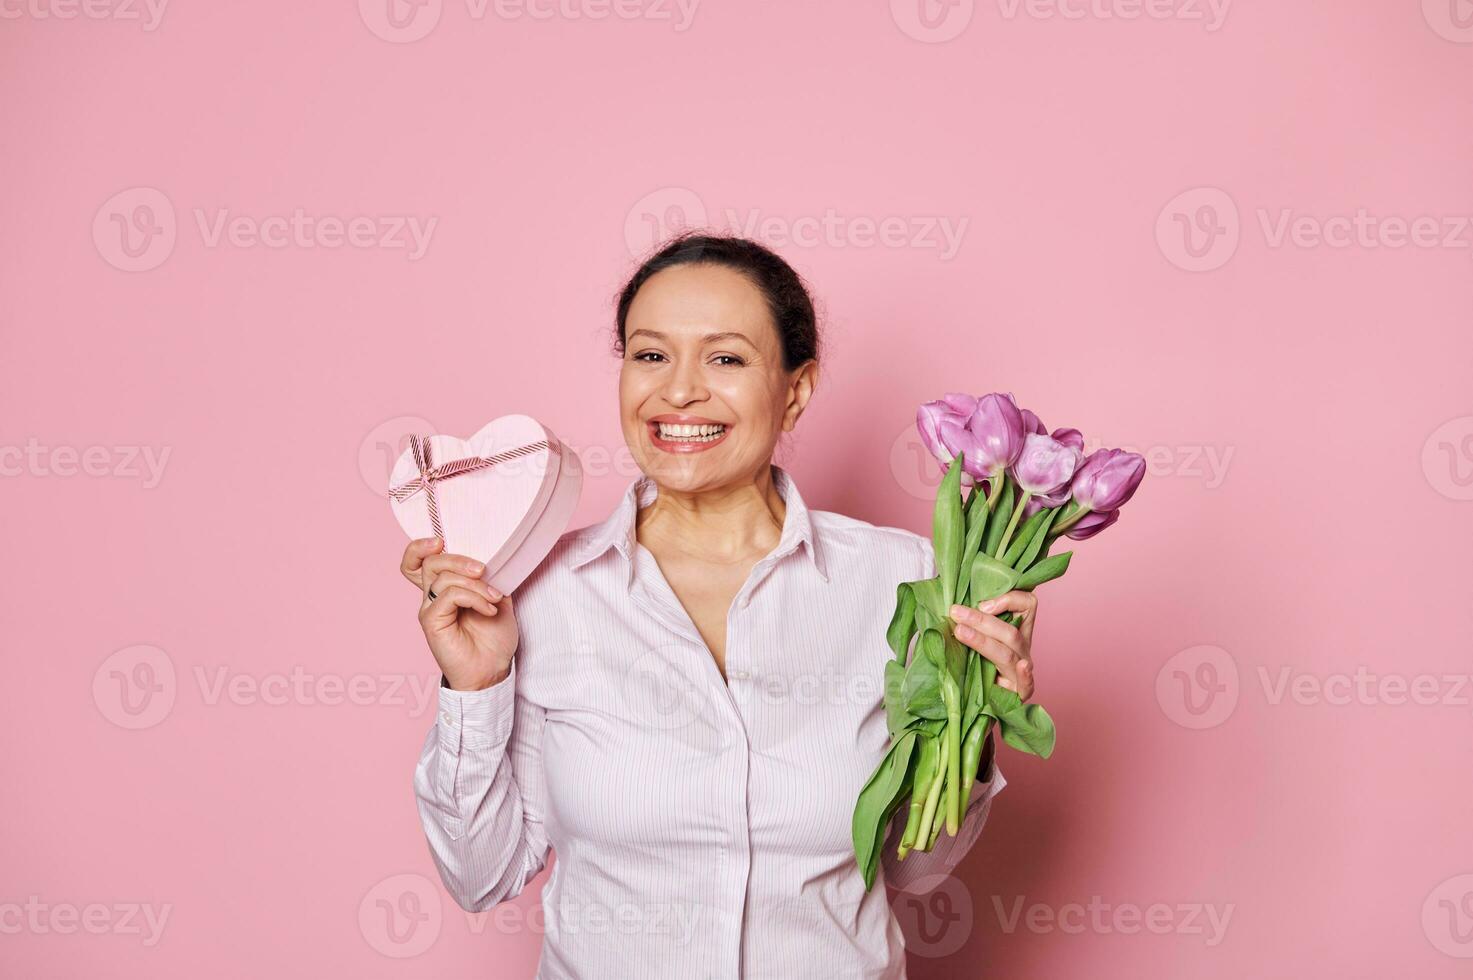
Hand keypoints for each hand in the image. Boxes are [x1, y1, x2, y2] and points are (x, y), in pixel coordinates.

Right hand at [400, 537, 518, 690]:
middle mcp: (433, 596)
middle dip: (459, 559)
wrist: (492, 671)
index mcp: (445, 588)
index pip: (418, 562)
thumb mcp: (498, 598)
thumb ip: (489, 577)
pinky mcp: (431, 622)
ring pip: (441, 577)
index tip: (440, 540)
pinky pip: (448, 596)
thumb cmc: (493, 639)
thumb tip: (492, 558)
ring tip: (494, 599)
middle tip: (483, 570)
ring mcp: (430, 609)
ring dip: (475, 584)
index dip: (421, 546)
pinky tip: (488, 610)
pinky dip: (473, 598)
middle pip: (430, 562)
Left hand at [949, 591, 1037, 701]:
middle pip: (1010, 631)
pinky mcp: (1020, 694)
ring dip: (983, 641)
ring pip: (1008, 654)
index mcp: (1017, 631)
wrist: (980, 702)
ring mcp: (1022, 671)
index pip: (1027, 606)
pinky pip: (1027, 685)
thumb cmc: (976, 665)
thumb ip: (971, 621)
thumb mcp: (975, 638)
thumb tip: (951, 607)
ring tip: (960, 632)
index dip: (1009, 599)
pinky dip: (1026, 676)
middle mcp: (1023, 649)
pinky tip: (1022, 667)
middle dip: (981, 620)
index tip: (981, 603)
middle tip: (955, 612)